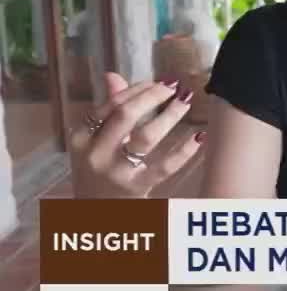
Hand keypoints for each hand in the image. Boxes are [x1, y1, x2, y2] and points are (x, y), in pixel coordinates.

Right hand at [69, 72, 205, 197]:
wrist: (94, 214)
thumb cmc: (99, 170)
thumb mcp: (96, 141)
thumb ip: (108, 109)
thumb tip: (113, 75)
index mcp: (82, 136)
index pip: (112, 104)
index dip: (138, 89)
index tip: (160, 82)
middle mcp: (95, 152)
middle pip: (125, 115)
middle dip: (152, 96)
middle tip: (175, 87)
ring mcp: (115, 171)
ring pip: (146, 137)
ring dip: (169, 116)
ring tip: (185, 103)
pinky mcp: (136, 188)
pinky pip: (164, 166)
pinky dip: (184, 150)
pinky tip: (199, 136)